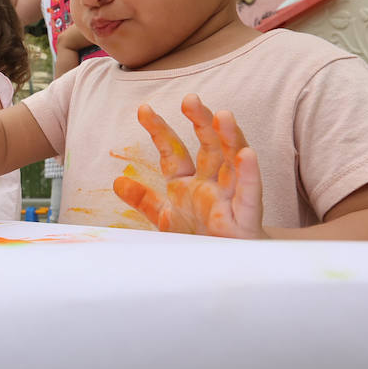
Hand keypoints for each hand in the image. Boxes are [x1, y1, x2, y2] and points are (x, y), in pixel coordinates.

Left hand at [112, 94, 263, 237]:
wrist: (229, 269)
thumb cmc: (203, 239)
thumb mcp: (167, 219)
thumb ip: (144, 200)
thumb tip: (118, 181)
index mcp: (190, 184)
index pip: (173, 153)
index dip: (159, 131)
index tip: (143, 109)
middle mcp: (212, 185)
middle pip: (209, 148)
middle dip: (200, 122)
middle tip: (190, 99)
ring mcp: (231, 201)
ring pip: (233, 164)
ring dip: (230, 139)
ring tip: (223, 115)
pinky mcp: (246, 221)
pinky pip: (250, 196)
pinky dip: (249, 176)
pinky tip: (247, 155)